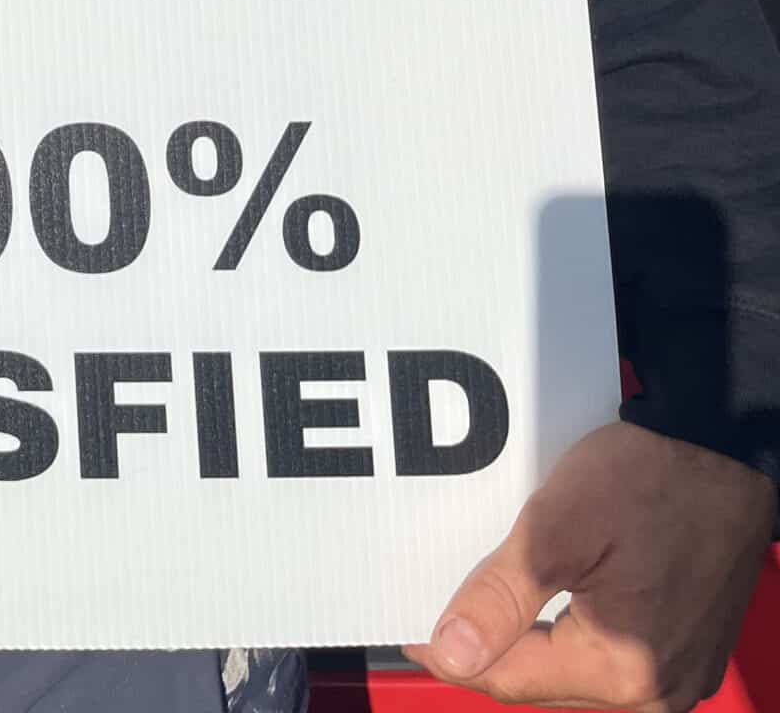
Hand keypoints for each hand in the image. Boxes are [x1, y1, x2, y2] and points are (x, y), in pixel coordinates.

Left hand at [405, 421, 773, 711]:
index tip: (408, 622)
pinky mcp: (689, 647)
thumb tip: (451, 653)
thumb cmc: (651, 478)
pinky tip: (547, 591)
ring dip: (532, 634)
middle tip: (440, 599)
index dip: (452, 650)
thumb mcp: (560, 527)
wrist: (728, 448)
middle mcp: (656, 692)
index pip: (509, 678)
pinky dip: (573, 626)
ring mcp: (679, 674)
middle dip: (491, 642)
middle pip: (545, 676)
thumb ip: (504, 596)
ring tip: (486, 591)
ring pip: (577, 666)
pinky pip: (613, 651)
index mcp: (623, 671)